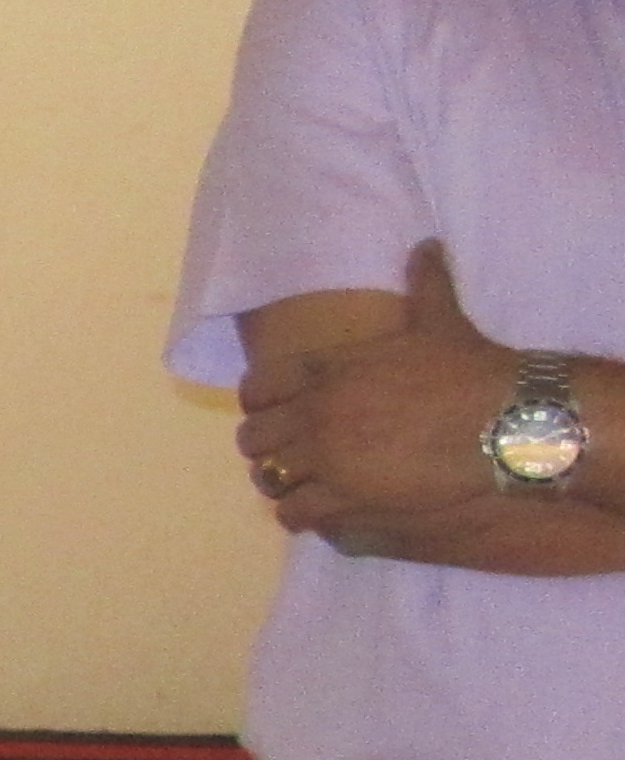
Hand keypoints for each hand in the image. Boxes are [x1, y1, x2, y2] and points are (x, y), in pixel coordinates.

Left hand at [240, 244, 531, 541]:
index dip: (260, 403)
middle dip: (268, 444)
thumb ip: (424, 283)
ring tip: (299, 485)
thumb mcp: (441, 319)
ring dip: (280, 481)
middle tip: (288, 453)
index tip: (273, 411)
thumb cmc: (472, 370)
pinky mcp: (344, 497)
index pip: (256, 388)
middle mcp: (314, 413)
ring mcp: (325, 458)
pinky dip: (300, 514)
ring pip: (268, 476)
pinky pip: (295, 512)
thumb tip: (428, 246)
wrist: (504, 421)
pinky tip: (316, 512)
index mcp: (326, 369)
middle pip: (254, 436)